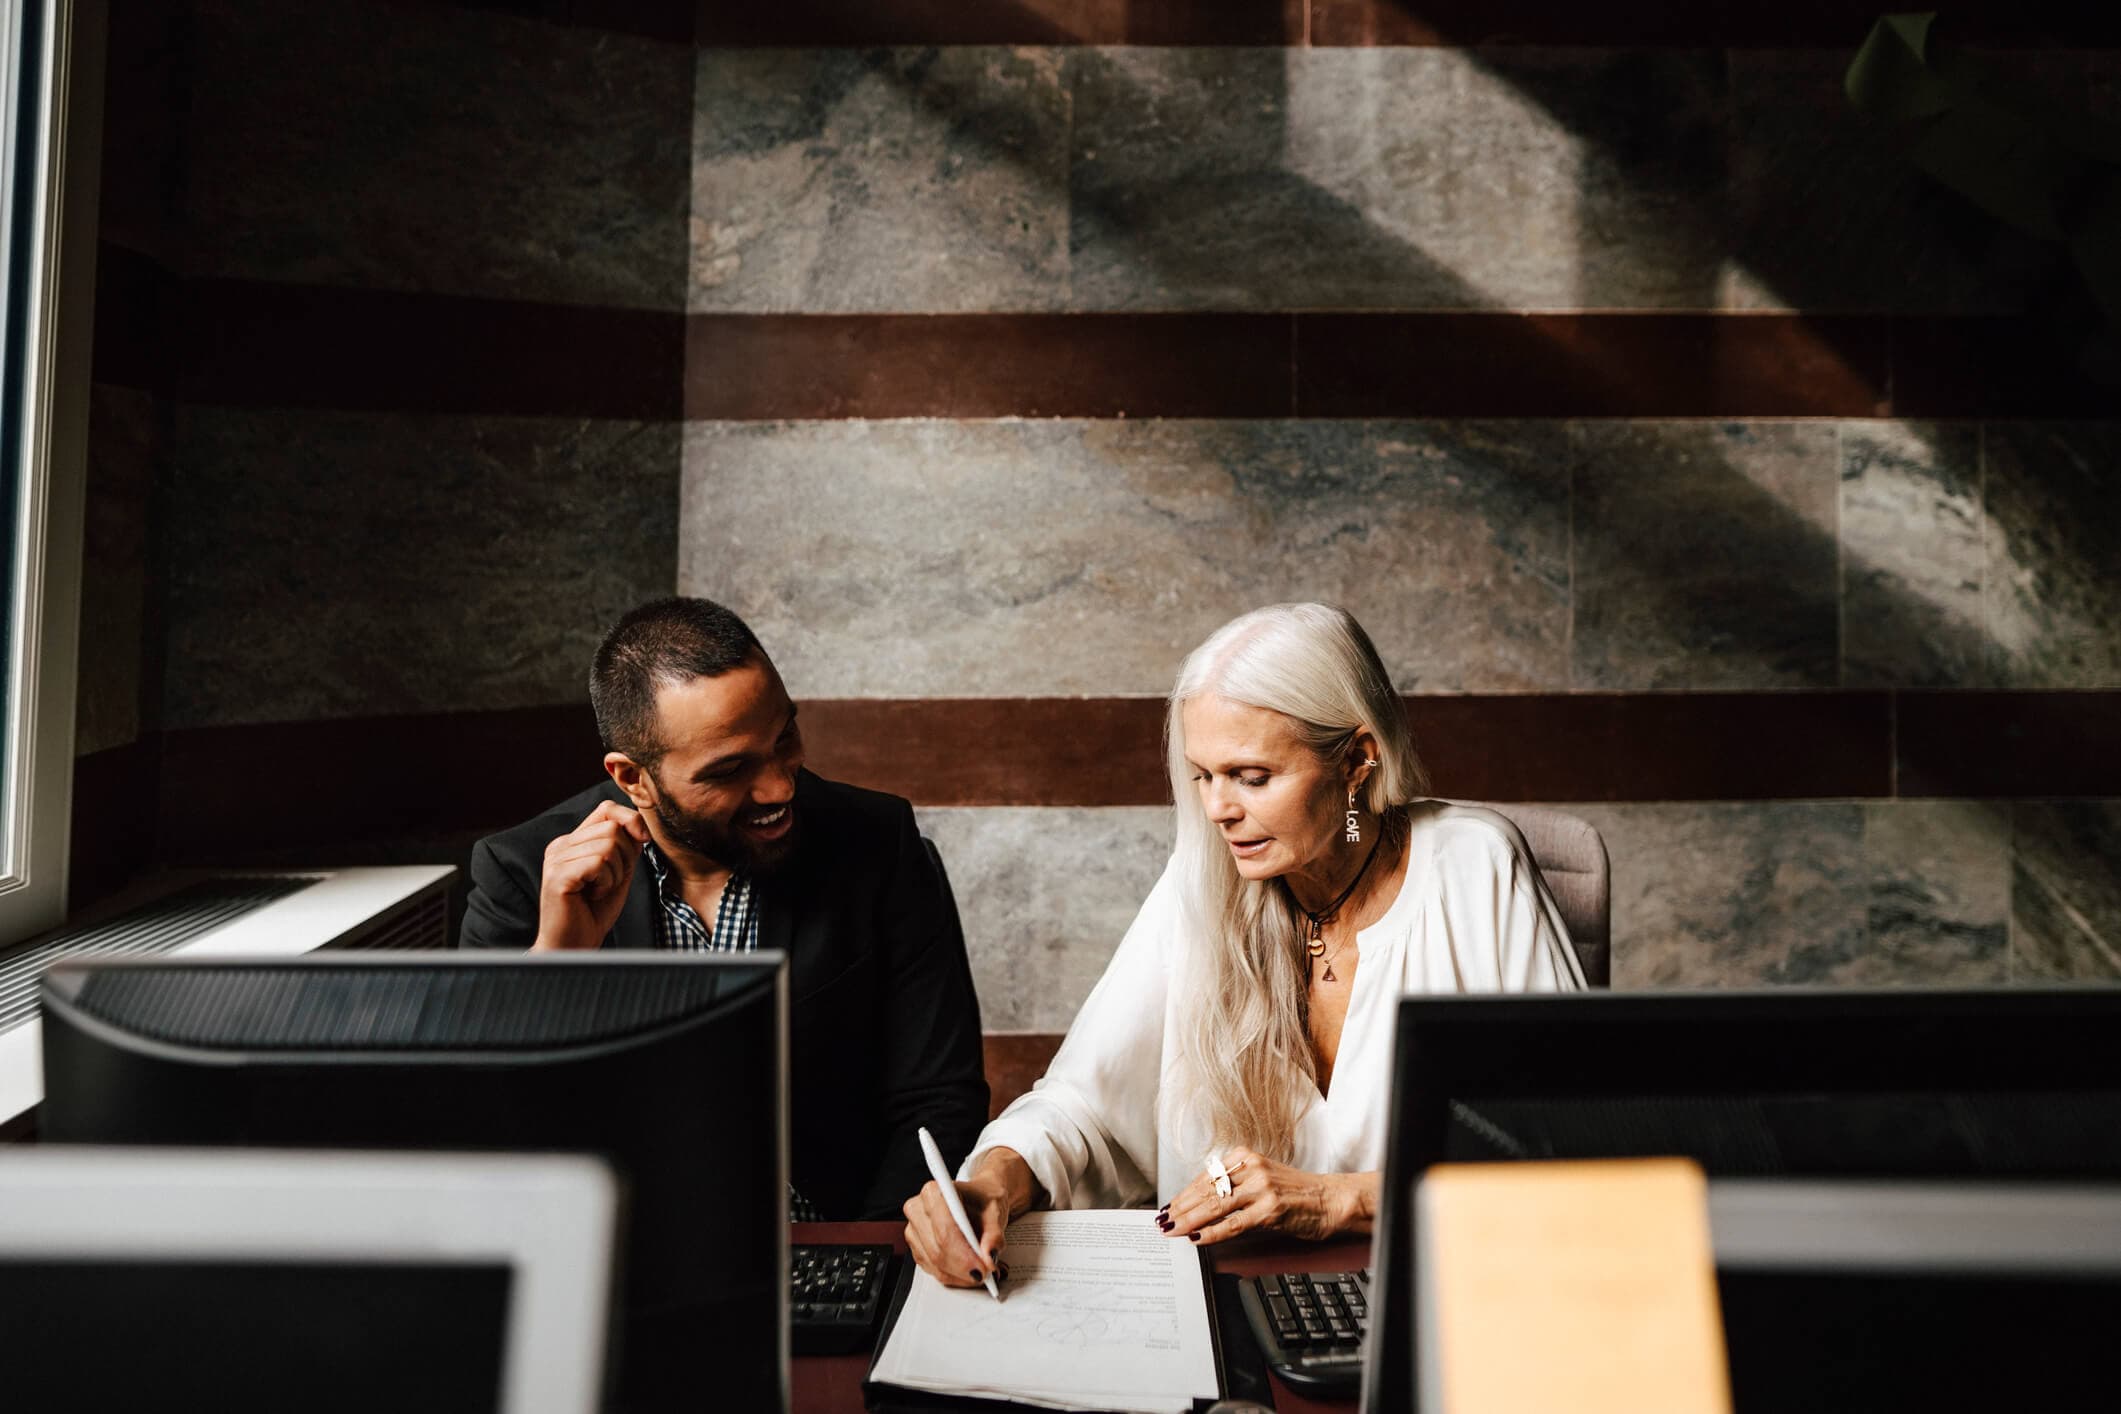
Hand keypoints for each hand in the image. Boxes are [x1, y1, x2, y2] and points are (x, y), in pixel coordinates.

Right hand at [532, 800, 648, 951]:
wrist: (574, 946)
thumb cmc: (594, 912)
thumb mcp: (617, 873)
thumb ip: (625, 848)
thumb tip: (641, 825)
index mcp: (572, 842)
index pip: (606, 810)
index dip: (630, 820)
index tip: (643, 840)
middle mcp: (560, 845)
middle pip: (612, 827)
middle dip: (625, 857)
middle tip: (610, 882)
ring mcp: (556, 859)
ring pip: (608, 845)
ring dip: (615, 873)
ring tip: (600, 890)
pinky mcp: (558, 876)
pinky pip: (598, 862)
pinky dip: (606, 882)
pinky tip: (593, 896)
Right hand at [902, 1173, 1010, 1289]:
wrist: (978, 1201)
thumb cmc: (983, 1201)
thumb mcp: (995, 1211)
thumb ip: (994, 1234)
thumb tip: (990, 1256)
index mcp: (933, 1193)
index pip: (944, 1230)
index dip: (963, 1254)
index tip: (982, 1267)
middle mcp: (917, 1210)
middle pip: (937, 1251)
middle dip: (963, 1268)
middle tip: (986, 1274)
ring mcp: (914, 1231)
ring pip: (935, 1265)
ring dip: (960, 1276)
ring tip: (983, 1273)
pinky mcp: (917, 1249)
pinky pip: (934, 1271)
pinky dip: (955, 1277)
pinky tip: (970, 1272)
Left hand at [1158, 1148, 1374, 1245]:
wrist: (1330, 1201)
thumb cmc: (1296, 1193)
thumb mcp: (1261, 1179)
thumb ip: (1233, 1187)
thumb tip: (1200, 1206)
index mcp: (1245, 1155)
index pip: (1205, 1176)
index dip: (1184, 1193)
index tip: (1170, 1206)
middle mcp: (1251, 1167)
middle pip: (1206, 1189)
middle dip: (1181, 1207)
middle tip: (1164, 1221)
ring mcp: (1261, 1188)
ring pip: (1214, 1205)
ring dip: (1189, 1220)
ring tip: (1173, 1229)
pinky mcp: (1269, 1209)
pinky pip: (1233, 1223)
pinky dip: (1212, 1232)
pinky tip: (1197, 1238)